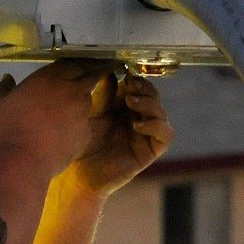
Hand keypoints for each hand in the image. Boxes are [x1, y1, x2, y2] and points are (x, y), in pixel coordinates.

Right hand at [0, 59, 119, 175]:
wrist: (23, 162)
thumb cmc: (7, 129)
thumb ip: (4, 87)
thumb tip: (7, 77)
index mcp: (50, 78)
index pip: (73, 61)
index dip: (76, 62)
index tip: (77, 62)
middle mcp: (71, 90)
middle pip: (90, 75)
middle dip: (92, 73)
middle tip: (93, 73)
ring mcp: (82, 112)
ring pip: (87, 100)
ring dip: (81, 99)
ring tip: (70, 107)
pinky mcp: (87, 132)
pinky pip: (86, 123)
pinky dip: (79, 123)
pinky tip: (67, 131)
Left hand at [64, 73, 172, 197]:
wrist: (79, 174)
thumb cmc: (82, 143)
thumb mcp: (91, 114)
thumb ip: (102, 94)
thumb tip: (110, 69)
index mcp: (123, 105)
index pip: (137, 86)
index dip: (133, 77)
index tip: (123, 70)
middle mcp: (137, 116)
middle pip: (152, 95)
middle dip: (143, 87)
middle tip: (129, 84)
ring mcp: (146, 133)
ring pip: (160, 111)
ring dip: (149, 103)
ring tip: (130, 101)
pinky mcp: (150, 150)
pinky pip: (165, 134)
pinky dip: (155, 126)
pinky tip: (136, 125)